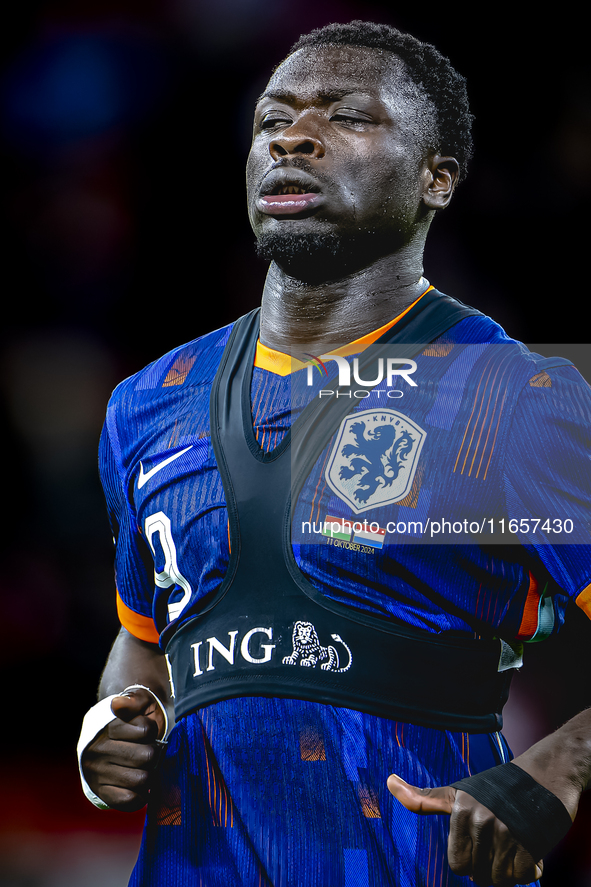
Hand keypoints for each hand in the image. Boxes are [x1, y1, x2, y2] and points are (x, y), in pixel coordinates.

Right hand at [81, 688, 165, 810]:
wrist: (115, 742)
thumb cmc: (133, 720)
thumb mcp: (137, 702)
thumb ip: (133, 700)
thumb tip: (117, 705)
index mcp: (107, 726)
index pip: (146, 730)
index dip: (152, 731)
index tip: (146, 731)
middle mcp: (98, 750)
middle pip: (147, 756)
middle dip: (153, 753)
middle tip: (148, 752)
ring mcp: (97, 773)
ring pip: (141, 779)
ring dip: (149, 774)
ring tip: (144, 767)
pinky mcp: (101, 793)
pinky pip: (129, 800)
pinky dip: (140, 795)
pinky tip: (140, 786)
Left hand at [386, 774, 542, 885]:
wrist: (544, 776)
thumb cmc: (496, 790)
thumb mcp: (458, 793)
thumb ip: (424, 798)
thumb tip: (389, 782)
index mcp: (460, 810)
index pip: (457, 864)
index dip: (469, 860)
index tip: (479, 844)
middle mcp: (481, 820)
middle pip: (479, 875)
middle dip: (490, 867)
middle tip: (499, 844)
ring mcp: (506, 832)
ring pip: (501, 880)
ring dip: (510, 870)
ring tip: (514, 844)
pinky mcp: (530, 843)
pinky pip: (523, 878)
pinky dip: (529, 870)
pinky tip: (530, 849)